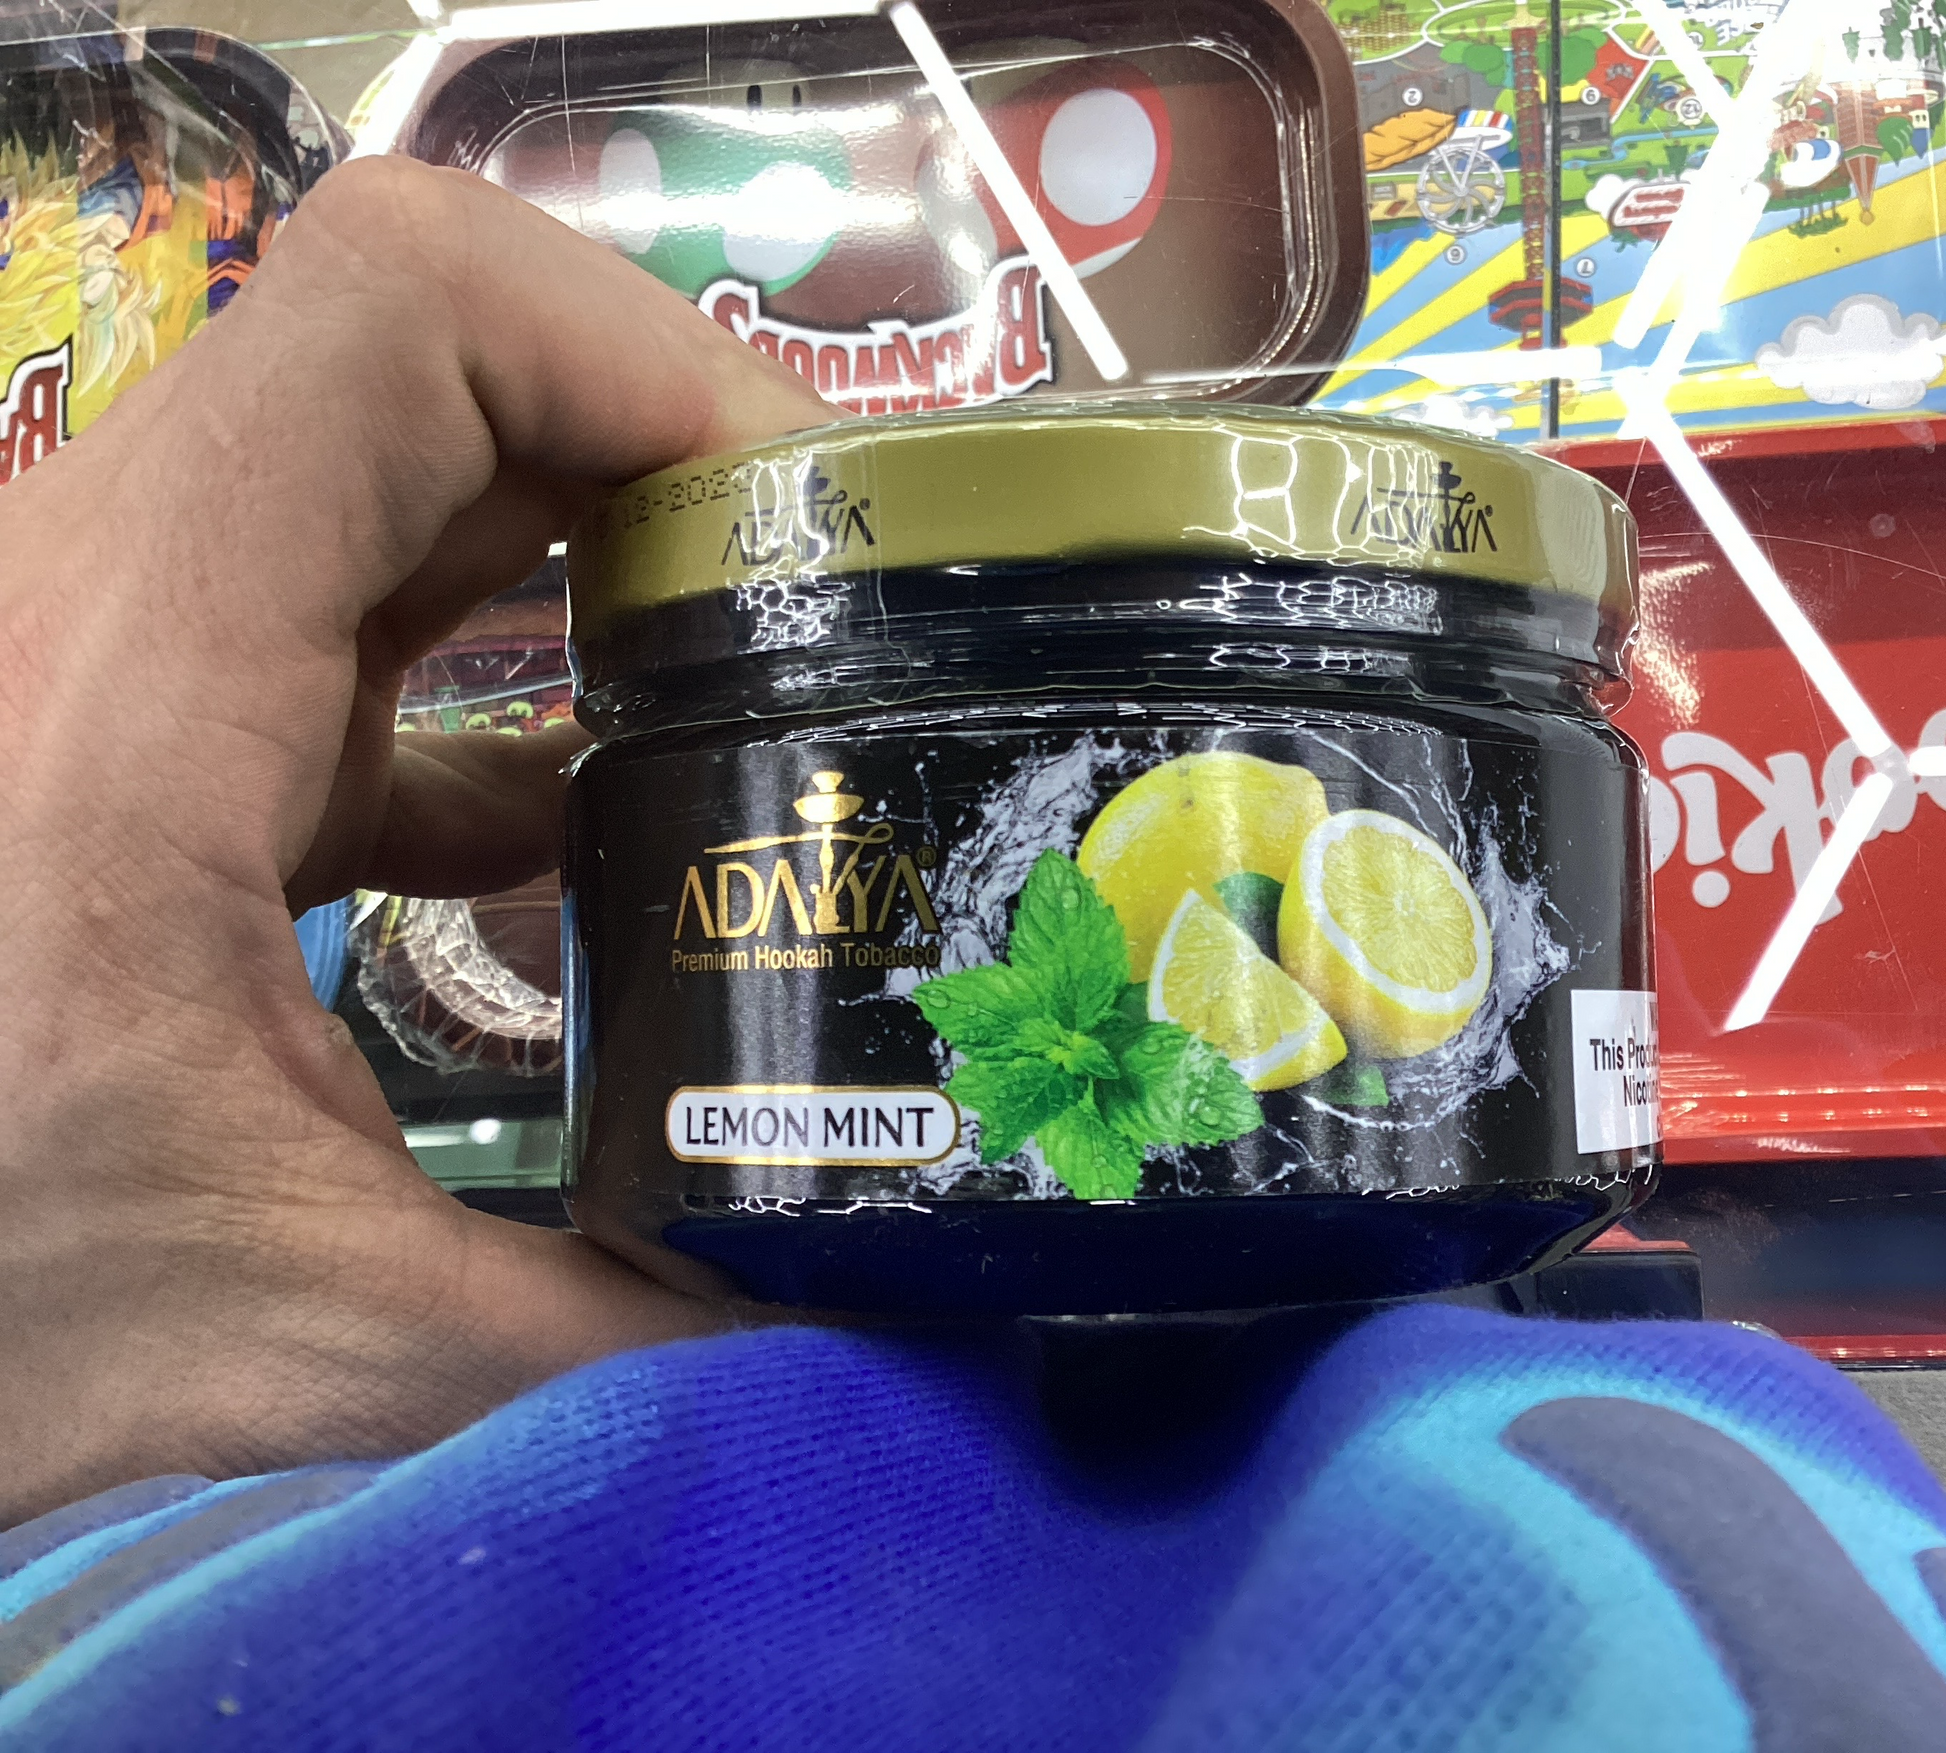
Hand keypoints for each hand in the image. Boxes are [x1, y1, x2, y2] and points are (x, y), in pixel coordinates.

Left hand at [0, 159, 832, 1524]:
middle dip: (664, 441)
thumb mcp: (282, 1334)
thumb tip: (857, 1346)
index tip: (801, 524)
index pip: (411, 313)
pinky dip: (505, 659)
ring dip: (595, 530)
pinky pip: (356, 597)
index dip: (644, 356)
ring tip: (751, 675)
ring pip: (399, 453)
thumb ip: (601, 1337)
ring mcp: (116, 640)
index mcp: (136, 684)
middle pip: (433, 350)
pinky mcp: (136, 716)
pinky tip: (585, 820)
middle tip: (823, 600)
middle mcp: (107, 596)